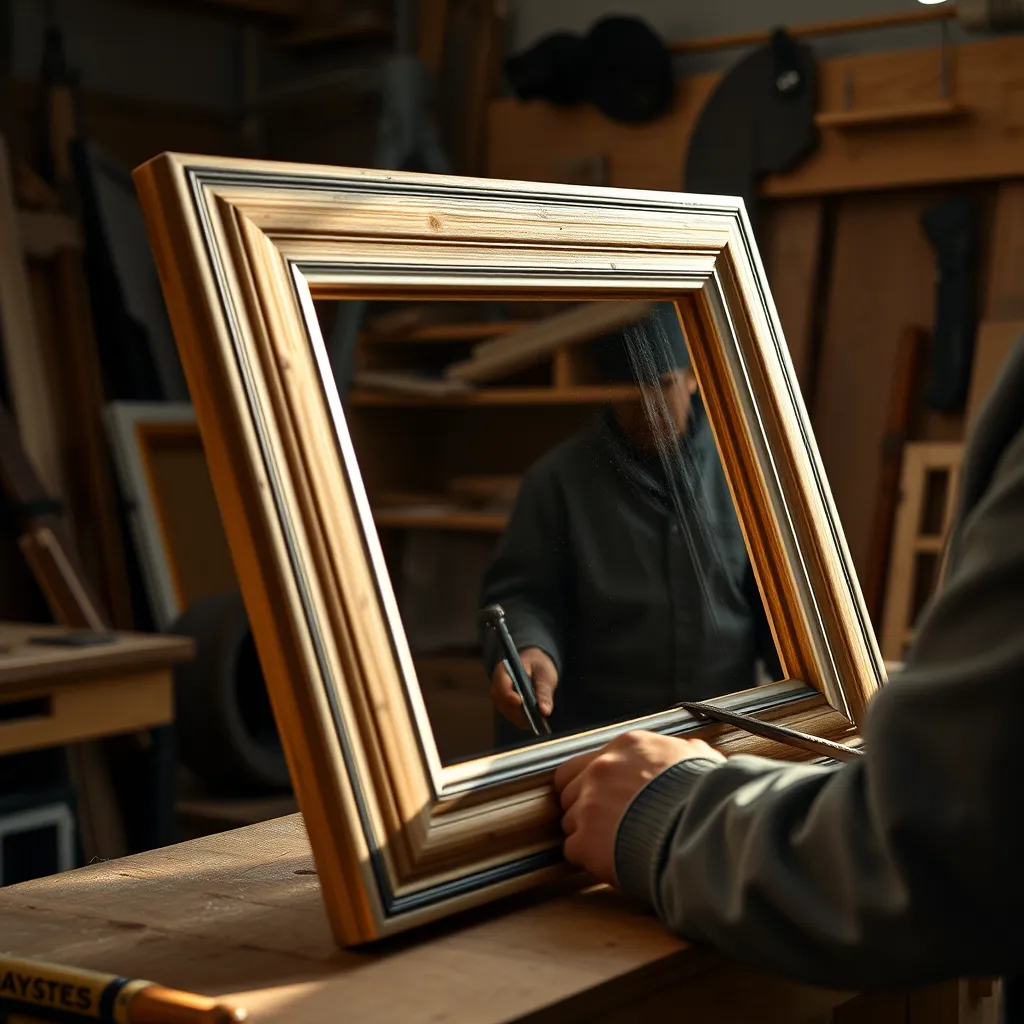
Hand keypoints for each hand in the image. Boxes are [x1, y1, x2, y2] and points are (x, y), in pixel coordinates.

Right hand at [490, 647, 557, 730]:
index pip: (502, 684)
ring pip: (506, 711)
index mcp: (504, 670)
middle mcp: (498, 685)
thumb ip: (544, 692)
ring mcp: (500, 697)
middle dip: (517, 711)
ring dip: (520, 718)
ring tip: (536, 723)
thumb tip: (545, 711)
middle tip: (533, 719)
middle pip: (502, 702)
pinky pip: (511, 716)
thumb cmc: (539, 666)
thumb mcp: (545, 675)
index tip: (520, 702)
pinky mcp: (505, 706)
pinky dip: (521, 720)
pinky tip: (533, 723)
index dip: (509, 695)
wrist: (535, 665)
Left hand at [553, 730, 725, 884]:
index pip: (587, 761)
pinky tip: (610, 862)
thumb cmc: (707, 799)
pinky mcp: (586, 839)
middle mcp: (601, 769)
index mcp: (627, 747)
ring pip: (570, 820)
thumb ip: (682, 753)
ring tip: (613, 846)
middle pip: (570, 790)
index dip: (594, 783)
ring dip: (587, 834)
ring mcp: (589, 803)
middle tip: (605, 824)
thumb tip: (691, 752)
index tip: (604, 797)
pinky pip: (572, 850)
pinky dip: (588, 859)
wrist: (704, 832)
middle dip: (585, 807)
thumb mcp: (698, 760)